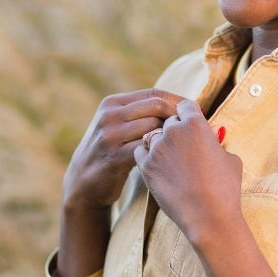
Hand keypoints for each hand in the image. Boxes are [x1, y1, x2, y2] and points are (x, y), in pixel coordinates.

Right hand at [63, 88, 184, 210]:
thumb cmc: (111, 152)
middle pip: (156, 106)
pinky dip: (160, 152)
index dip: (177, 101)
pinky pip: (146, 148)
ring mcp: (109, 136)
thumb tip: (180, 105)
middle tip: (193, 130)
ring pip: (153, 126)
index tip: (194, 112)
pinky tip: (170, 159)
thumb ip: (139, 113)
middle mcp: (109, 116)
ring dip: (170, 135)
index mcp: (112, 103)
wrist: (83, 183)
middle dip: (178, 117)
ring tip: (183, 145)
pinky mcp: (114, 157)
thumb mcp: (117, 126)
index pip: (153, 93)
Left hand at [134, 99, 242, 244]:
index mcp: (196, 123)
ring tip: (170, 159)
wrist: (209, 216)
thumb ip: (217, 143)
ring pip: (152, 135)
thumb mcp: (230, 159)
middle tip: (180, 145)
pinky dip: (147, 156)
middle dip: (174, 130)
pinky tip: (158, 167)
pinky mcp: (146, 166)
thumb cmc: (225, 188)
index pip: (185, 106)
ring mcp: (157, 148)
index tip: (188, 123)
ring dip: (159, 143)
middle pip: (167, 121)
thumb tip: (214, 140)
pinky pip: (140, 152)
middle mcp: (173, 131)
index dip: (187, 114)